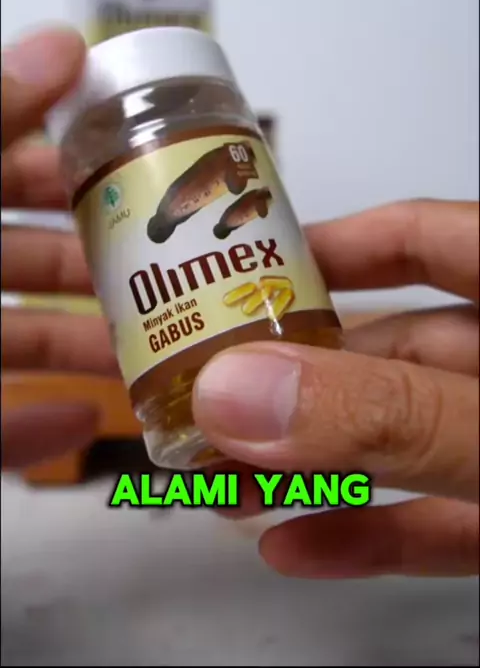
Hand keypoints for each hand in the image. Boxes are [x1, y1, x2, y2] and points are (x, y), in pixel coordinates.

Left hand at [1, 27, 117, 469]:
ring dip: (78, 353)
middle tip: (168, 271)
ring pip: (8, 340)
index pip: (5, 161)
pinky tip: (80, 424)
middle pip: (16, 254)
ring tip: (148, 357)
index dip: (72, 160)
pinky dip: (27, 429)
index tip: (142, 171)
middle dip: (95, 264)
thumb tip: (65, 43)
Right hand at [193, 200, 478, 577]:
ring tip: (223, 483)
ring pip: (402, 441)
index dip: (333, 245)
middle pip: (389, 352)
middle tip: (196, 398)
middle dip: (288, 381)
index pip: (420, 238)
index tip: (244, 269)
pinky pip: (441, 517)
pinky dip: (373, 530)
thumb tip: (237, 392)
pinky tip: (299, 544)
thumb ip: (386, 413)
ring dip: (313, 465)